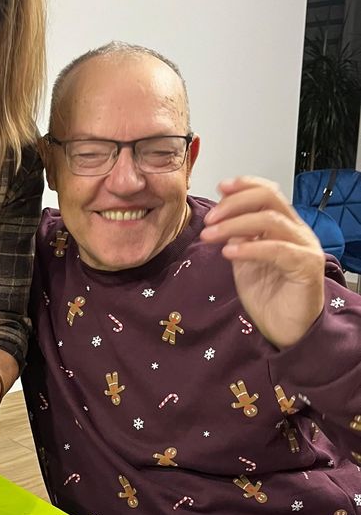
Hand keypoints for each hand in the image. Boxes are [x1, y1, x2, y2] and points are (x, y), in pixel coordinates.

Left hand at [200, 176, 324, 347]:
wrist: (285, 329)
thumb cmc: (267, 295)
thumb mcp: (244, 260)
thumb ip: (237, 237)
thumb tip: (221, 218)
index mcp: (283, 225)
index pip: (268, 192)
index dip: (244, 185)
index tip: (220, 188)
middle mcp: (297, 231)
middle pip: (269, 198)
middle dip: (234, 204)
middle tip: (209, 219)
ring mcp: (304, 247)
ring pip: (270, 220)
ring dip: (234, 225)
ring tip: (209, 236)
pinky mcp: (306, 266)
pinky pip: (277, 249)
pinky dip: (249, 247)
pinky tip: (228, 253)